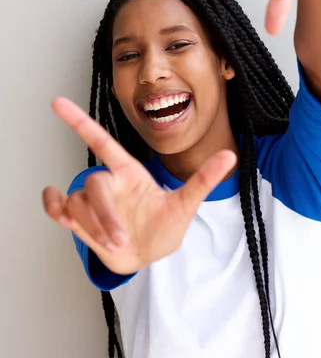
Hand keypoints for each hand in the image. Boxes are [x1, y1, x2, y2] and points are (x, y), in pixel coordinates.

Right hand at [43, 98, 236, 273]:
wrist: (148, 256)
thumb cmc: (164, 227)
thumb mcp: (186, 204)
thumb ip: (203, 179)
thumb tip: (230, 154)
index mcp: (129, 172)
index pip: (101, 141)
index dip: (79, 121)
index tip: (57, 102)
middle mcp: (108, 182)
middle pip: (94, 183)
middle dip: (103, 213)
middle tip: (119, 239)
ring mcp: (91, 200)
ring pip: (77, 202)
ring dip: (92, 226)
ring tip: (113, 242)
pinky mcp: (78, 218)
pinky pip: (56, 205)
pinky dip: (53, 205)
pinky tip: (60, 210)